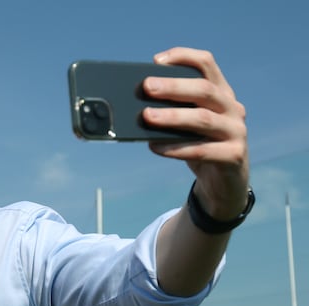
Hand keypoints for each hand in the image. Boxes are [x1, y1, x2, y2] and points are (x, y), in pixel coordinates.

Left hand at [142, 47, 248, 218]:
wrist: (224, 183)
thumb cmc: (200, 146)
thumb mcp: (188, 125)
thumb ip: (173, 112)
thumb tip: (134, 106)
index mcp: (221, 93)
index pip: (207, 64)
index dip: (183, 57)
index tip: (156, 60)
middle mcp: (232, 108)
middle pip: (204, 90)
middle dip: (174, 86)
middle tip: (146, 86)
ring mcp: (236, 132)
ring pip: (203, 119)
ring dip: (173, 116)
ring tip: (146, 116)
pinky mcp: (233, 156)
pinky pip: (201, 150)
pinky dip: (176, 148)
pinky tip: (154, 147)